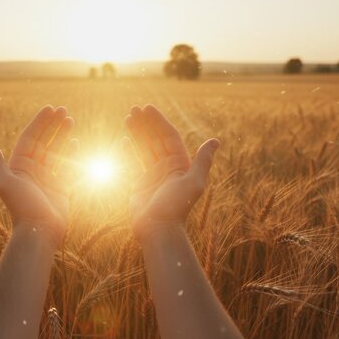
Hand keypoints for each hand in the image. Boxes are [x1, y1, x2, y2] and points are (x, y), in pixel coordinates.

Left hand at [0, 105, 78, 246]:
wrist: (39, 231)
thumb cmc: (21, 207)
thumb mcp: (6, 182)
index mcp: (19, 166)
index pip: (30, 138)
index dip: (39, 123)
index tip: (49, 109)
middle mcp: (33, 171)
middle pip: (44, 142)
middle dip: (53, 126)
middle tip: (63, 110)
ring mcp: (48, 178)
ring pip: (57, 151)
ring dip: (63, 135)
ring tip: (70, 120)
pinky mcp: (61, 188)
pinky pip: (68, 167)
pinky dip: (72, 154)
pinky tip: (76, 141)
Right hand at [123, 104, 218, 242]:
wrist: (159, 230)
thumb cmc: (177, 207)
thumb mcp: (194, 182)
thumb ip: (203, 161)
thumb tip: (216, 141)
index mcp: (180, 164)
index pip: (168, 136)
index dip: (158, 121)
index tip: (147, 108)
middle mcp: (166, 168)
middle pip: (154, 139)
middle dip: (145, 123)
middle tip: (134, 108)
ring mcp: (152, 175)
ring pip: (143, 148)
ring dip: (136, 133)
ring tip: (127, 117)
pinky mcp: (139, 185)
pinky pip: (132, 163)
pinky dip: (128, 151)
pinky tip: (123, 139)